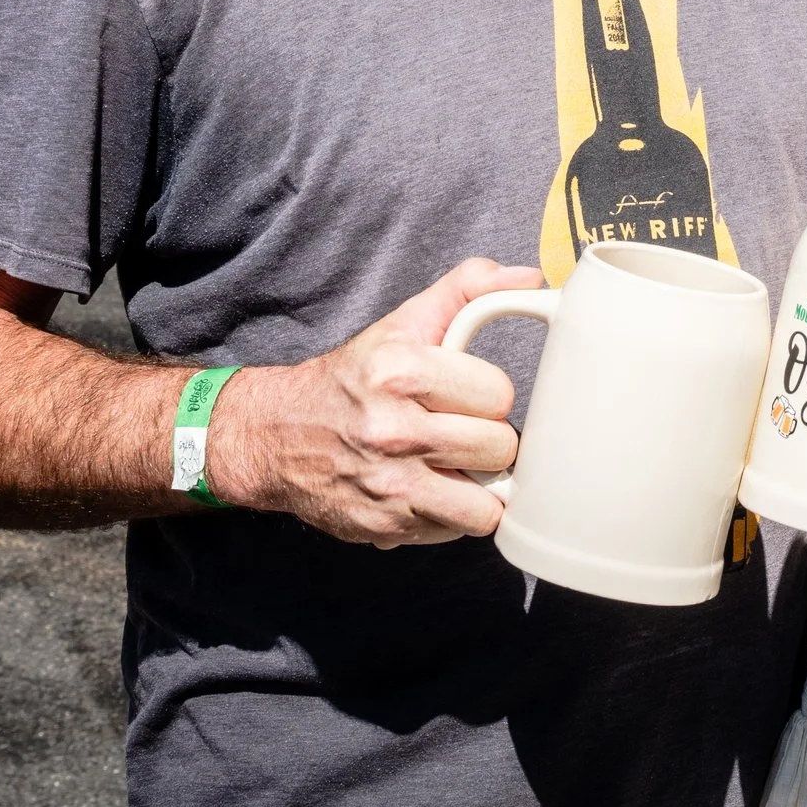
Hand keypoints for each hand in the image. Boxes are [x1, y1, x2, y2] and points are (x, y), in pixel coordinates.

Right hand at [206, 256, 539, 546]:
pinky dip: (451, 515)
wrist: (276, 434)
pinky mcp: (383, 527)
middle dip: (488, 441)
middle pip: (498, 448)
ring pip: (486, 502)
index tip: (467, 395)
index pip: (499, 395)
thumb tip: (530, 276)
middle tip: (461, 431)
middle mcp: (392, 430)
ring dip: (478, 486)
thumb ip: (468, 289)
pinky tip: (429, 490)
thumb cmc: (354, 378)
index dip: (489, 395)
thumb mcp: (403, 323)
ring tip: (456, 466)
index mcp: (400, 372)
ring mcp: (388, 486)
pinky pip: (454, 530)